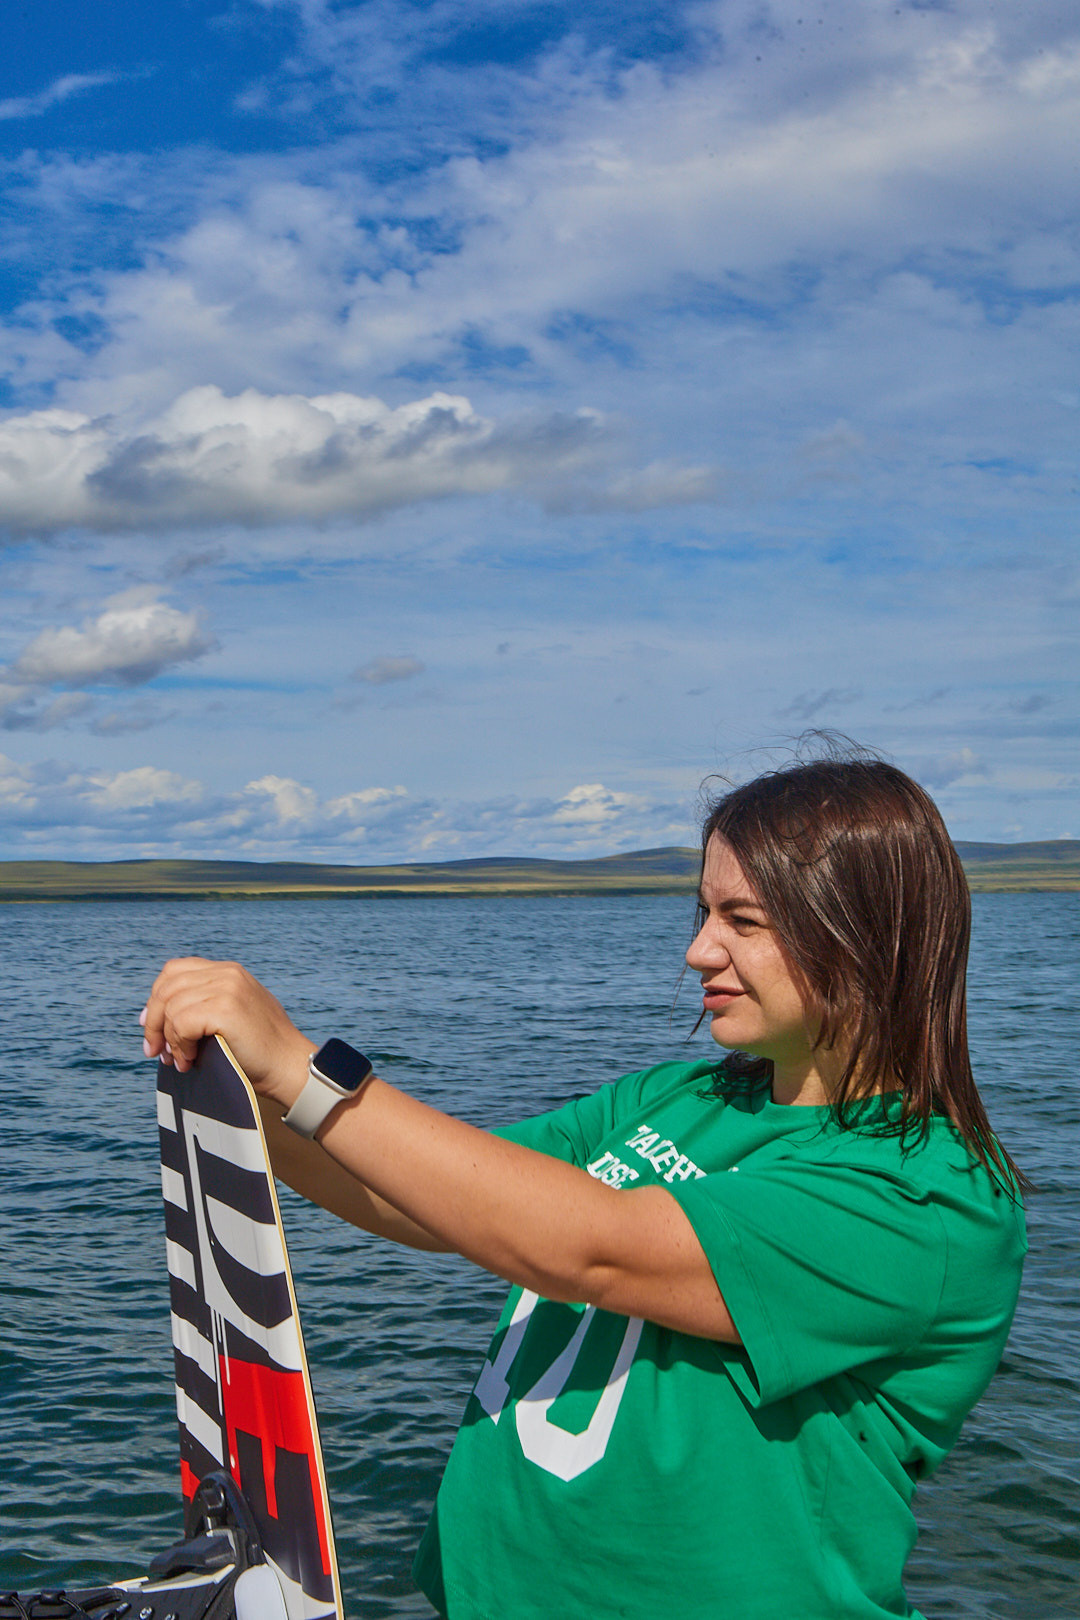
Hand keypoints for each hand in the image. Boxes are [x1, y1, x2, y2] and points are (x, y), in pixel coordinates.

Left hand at [141, 957, 312, 1107]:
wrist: (289, 1066)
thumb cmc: (260, 1050)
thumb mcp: (233, 1014)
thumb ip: (205, 1004)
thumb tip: (162, 1018)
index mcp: (228, 971)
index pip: (174, 971)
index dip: (156, 999)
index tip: (152, 1028)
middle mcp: (227, 973)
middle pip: (166, 986)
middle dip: (153, 1022)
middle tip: (156, 1052)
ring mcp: (227, 988)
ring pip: (171, 1007)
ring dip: (169, 1039)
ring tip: (182, 1061)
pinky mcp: (226, 1008)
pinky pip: (181, 1022)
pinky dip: (180, 1045)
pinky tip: (191, 1060)